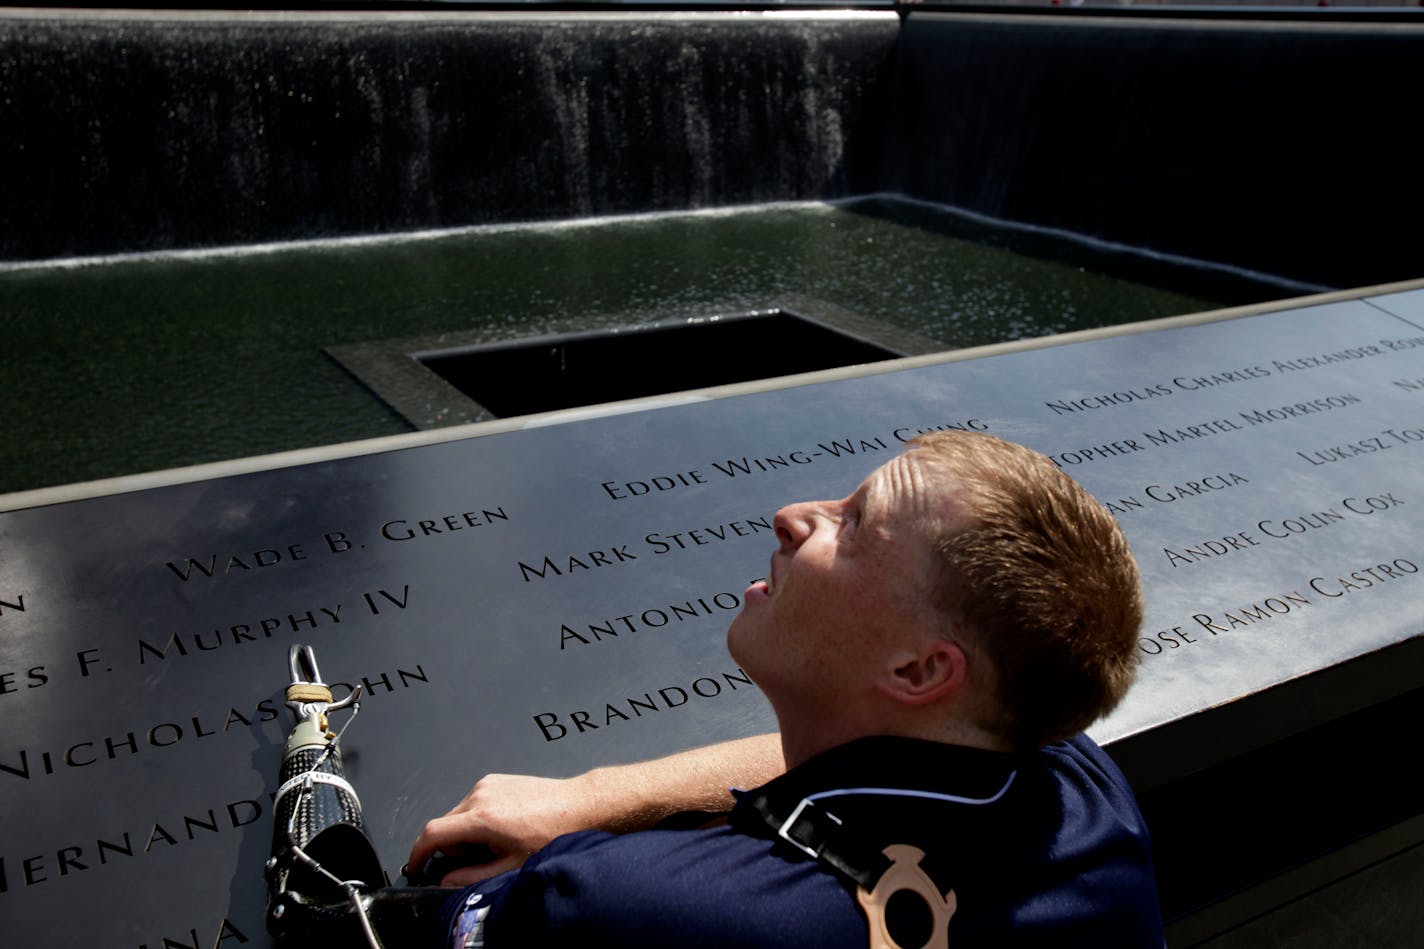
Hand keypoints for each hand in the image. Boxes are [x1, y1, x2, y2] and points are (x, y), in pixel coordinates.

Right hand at [407, 772, 601, 886]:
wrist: (577, 806)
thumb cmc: (551, 833)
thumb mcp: (510, 865)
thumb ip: (472, 876)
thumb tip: (447, 880)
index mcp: (481, 817)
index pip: (432, 833)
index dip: (418, 854)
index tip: (417, 866)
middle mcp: (479, 795)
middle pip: (443, 825)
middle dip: (451, 847)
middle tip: (479, 859)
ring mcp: (486, 784)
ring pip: (457, 814)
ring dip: (465, 833)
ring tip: (496, 842)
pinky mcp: (494, 780)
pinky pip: (471, 803)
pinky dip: (476, 818)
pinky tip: (501, 827)